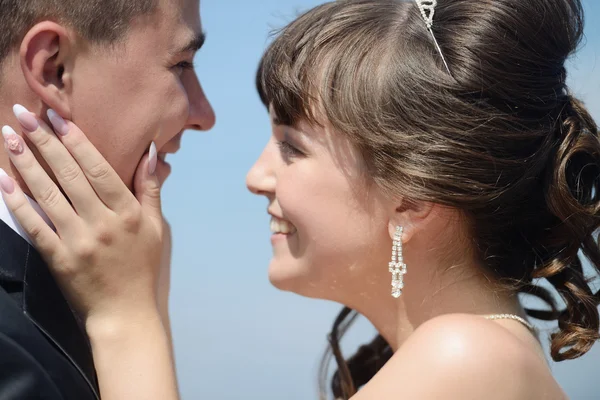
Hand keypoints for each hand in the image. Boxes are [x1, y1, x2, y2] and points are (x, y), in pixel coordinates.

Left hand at [0, 107, 163, 325]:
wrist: (125, 313)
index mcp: (127, 212)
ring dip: (25, 163)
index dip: (76, 139)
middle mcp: (102, 223)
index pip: (98, 168)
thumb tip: (149, 152)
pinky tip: (3, 180)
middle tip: (23, 114)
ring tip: (8, 136)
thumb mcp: (156, 227)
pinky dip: (16, 202)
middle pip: (69, 174)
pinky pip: (33, 225)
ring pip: (47, 194)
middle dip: (44, 141)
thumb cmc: (142, 267)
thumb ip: (150, 188)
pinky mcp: (58, 258)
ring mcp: (77, 241)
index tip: (57, 115)